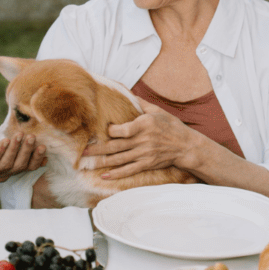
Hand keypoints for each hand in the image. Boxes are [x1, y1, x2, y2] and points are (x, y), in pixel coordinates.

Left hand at [0, 125, 46, 181]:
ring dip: (14, 150)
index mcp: (8, 169)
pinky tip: (5, 141)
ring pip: (6, 165)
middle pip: (18, 167)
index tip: (43, 148)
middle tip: (32, 137)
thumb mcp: (2, 135)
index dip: (36, 160)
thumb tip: (34, 129)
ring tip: (19, 135)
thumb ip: (15, 136)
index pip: (26, 168)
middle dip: (27, 152)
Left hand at [81, 100, 195, 179]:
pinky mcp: (147, 164)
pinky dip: (116, 174)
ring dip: (101, 161)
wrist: (186, 146)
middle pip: (115, 146)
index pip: (122, 130)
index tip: (101, 130)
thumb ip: (141, 104)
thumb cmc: (171, 126)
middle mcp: (143, 140)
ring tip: (87, 163)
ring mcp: (144, 153)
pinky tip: (104, 175)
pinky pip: (129, 170)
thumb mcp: (158, 111)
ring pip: (119, 159)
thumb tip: (127, 94)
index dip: (110, 131)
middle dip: (97, 149)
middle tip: (82, 151)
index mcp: (144, 124)